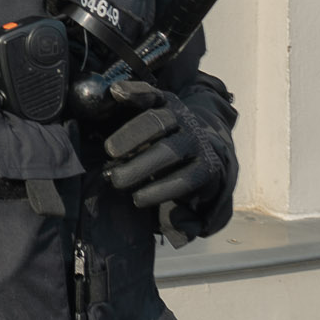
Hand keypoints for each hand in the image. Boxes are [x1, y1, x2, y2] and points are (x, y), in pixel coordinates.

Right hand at [101, 80, 235, 236]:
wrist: (201, 138)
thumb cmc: (188, 177)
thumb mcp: (197, 203)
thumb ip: (189, 221)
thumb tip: (179, 228)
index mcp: (207, 164)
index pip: (190, 177)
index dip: (163, 189)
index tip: (138, 200)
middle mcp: (195, 137)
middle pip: (172, 149)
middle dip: (144, 166)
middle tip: (118, 180)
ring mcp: (179, 115)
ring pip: (158, 120)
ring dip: (133, 135)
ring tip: (112, 151)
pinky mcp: (163, 98)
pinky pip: (150, 93)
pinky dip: (133, 92)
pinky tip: (115, 93)